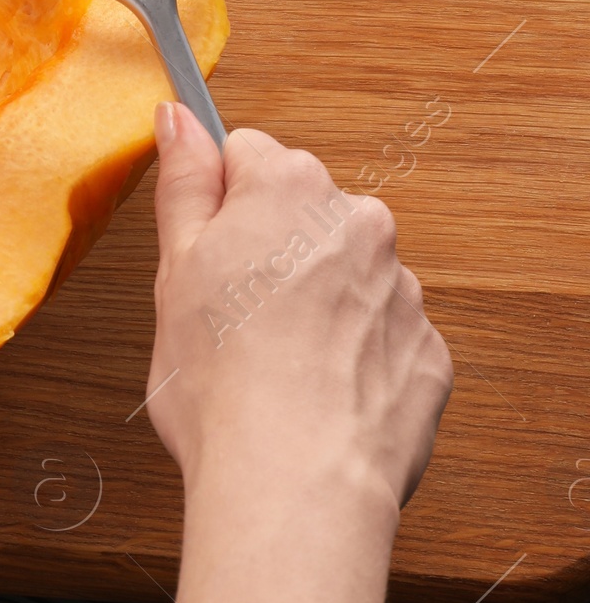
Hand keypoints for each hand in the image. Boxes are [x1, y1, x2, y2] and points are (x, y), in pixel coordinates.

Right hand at [145, 104, 451, 519]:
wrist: (297, 483)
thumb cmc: (224, 383)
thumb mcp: (174, 268)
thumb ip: (182, 181)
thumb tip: (178, 119)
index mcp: (289, 188)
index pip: (245, 155)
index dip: (215, 207)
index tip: (203, 255)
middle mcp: (359, 222)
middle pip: (300, 213)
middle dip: (268, 251)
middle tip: (230, 317)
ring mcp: (401, 288)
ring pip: (344, 274)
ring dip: (315, 303)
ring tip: (275, 367)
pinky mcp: (427, 351)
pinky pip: (382, 334)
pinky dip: (354, 356)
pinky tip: (318, 395)